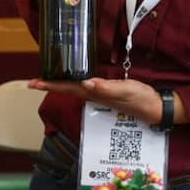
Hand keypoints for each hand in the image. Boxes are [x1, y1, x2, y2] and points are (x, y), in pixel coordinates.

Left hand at [28, 77, 171, 127]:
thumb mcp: (125, 91)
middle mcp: (94, 95)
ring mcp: (100, 95)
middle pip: (67, 89)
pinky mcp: (107, 92)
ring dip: (61, 85)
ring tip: (48, 80)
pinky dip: (75, 83)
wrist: (156, 108)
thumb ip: (106, 88)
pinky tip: (75, 80)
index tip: (33, 83)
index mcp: (95, 94)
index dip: (50, 85)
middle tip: (34, 82)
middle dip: (50, 85)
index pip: (68, 88)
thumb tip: (86, 83)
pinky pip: (86, 87)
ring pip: (75, 89)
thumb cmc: (141, 99)